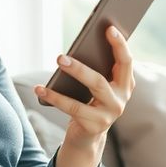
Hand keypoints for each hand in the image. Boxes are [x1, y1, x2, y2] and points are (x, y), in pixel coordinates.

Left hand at [34, 25, 134, 150]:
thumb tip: (80, 45)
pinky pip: (73, 108)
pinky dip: (54, 96)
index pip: (126, 61)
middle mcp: (121, 99)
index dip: (120, 44)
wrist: (87, 138)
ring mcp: (109, 114)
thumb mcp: (95, 86)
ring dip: (74, 72)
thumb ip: (95, 68)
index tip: (109, 28)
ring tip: (58, 60)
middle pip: (103, 77)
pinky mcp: (95, 125)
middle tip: (62, 54)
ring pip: (93, 88)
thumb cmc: (89, 103)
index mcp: (125, 84)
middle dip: (84, 64)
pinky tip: (39, 89)